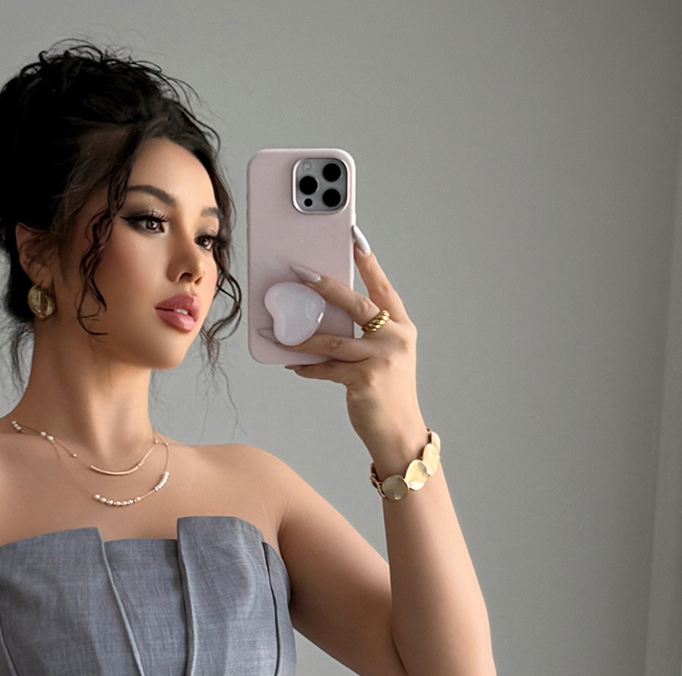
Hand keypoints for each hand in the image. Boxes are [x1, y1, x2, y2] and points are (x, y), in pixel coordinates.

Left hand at [259, 230, 425, 467]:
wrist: (400, 433)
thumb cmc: (389, 395)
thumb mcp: (386, 358)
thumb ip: (366, 337)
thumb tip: (326, 319)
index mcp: (402, 328)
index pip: (383, 288)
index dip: (368, 262)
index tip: (354, 237)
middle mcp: (395, 339)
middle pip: (356, 303)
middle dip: (326, 286)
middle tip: (302, 273)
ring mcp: (381, 359)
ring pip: (333, 339)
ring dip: (302, 336)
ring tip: (279, 330)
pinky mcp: (365, 380)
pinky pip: (327, 368)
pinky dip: (307, 367)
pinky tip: (292, 364)